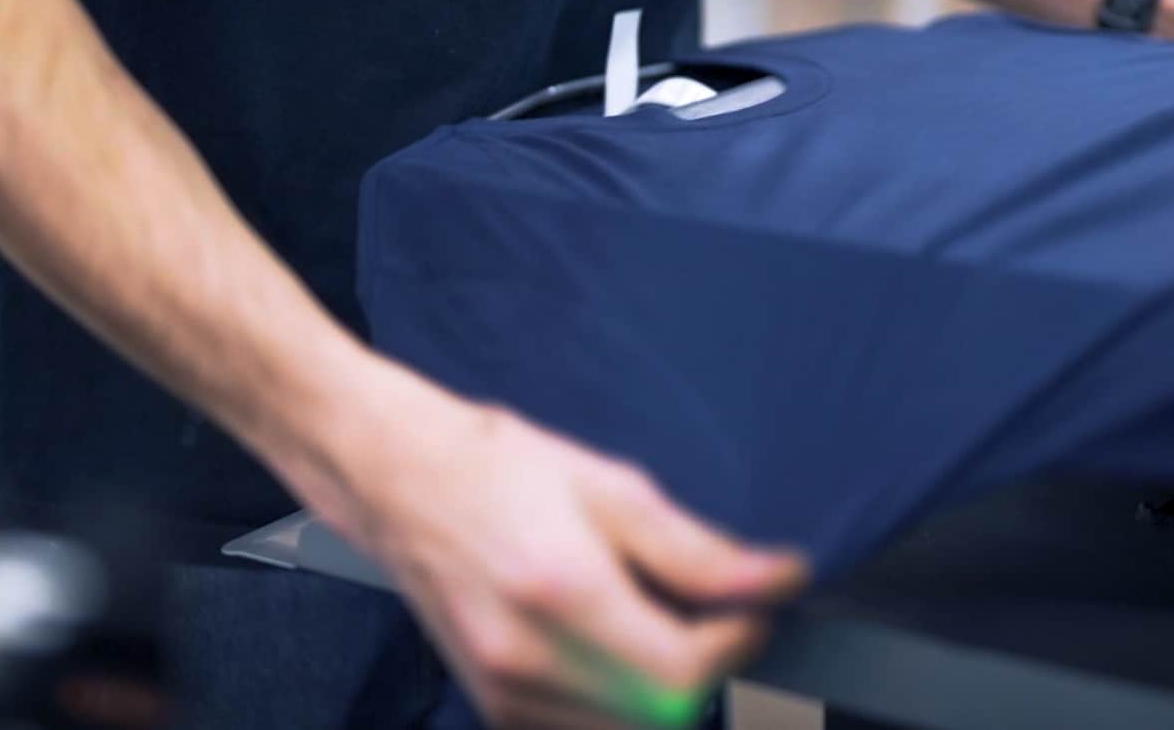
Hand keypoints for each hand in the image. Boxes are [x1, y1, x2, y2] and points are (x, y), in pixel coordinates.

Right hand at [280, 357, 809, 728]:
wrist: (398, 479)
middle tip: (711, 613)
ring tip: (658, 623)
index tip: (753, 606)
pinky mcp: (494, 705)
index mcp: (561, 591)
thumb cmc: (496, 468)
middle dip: (706, 667)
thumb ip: (695, 549)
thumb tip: (775, 581)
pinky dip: (619, 702)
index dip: (738, 643)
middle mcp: (527, 658)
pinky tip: (614, 645)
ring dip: (664, 691)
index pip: (683, 673)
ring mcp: (505, 691)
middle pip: (661, 715)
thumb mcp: (609, 485)